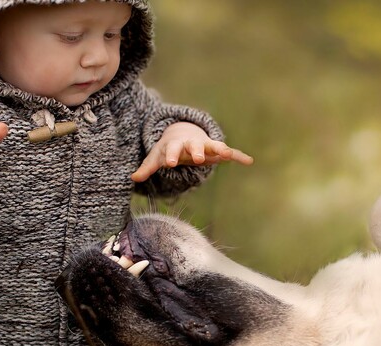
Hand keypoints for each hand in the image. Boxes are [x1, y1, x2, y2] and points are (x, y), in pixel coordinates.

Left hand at [131, 122, 252, 181]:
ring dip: (220, 149)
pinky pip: (229, 152)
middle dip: (196, 151)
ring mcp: (206, 145)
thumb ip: (147, 168)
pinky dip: (239, 156)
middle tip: (197, 158)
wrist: (184, 133)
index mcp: (176, 145)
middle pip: (194, 146)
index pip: (172, 150)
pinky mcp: (216, 149)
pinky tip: (249, 161)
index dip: (171, 156)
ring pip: (214, 146)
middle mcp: (192, 143)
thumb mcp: (156, 157)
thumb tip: (132, 178)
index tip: (170, 164)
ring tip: (228, 153)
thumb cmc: (168, 149)